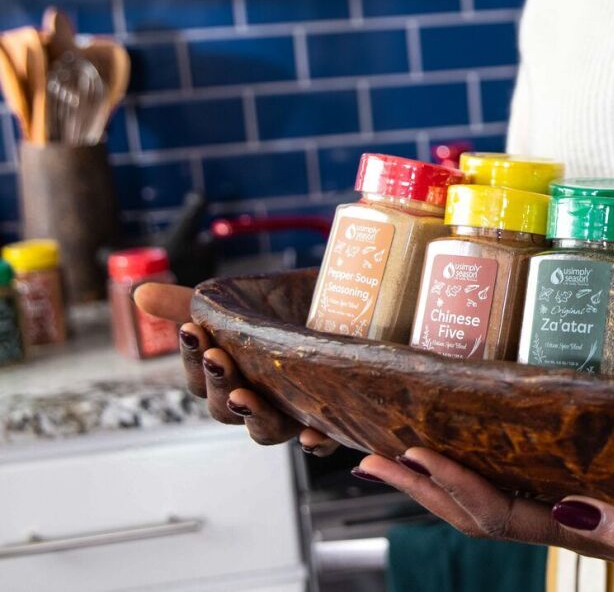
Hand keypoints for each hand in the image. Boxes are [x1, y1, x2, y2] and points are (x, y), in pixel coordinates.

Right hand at [134, 283, 338, 454]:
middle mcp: (260, 401)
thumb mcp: (240, 304)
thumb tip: (141, 293)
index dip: (193, 357)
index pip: (201, 378)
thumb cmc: (287, 314)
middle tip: (217, 357)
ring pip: (266, 429)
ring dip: (254, 416)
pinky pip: (324, 440)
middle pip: (227, 408)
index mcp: (232, 378)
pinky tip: (312, 436)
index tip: (193, 329)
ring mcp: (293, 412)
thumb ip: (191, 304)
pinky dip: (316, 441)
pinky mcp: (333, 418)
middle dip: (219, 383)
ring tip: (245, 395)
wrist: (350, 310)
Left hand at [356, 449, 613, 591]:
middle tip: (370, 456)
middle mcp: (571, 521)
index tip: (414, 455)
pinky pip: (522, 487)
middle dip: (422, 486)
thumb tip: (572, 508)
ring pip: (492, 501)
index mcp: (587, 530)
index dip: (455, 487)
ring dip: (438, 483)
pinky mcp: (598, 498)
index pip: (501, 513)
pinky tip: (469, 455)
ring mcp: (580, 513)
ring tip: (394, 457)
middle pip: (477, 510)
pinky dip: (480, 473)